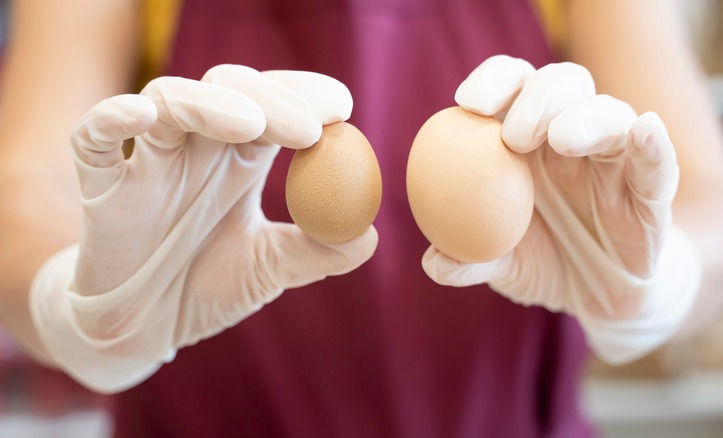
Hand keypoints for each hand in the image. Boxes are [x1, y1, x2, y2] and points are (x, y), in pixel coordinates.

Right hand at [30, 65, 376, 391]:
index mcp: (240, 160)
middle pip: (231, 91)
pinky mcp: (101, 184)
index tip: (343, 110)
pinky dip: (112, 118)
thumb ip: (316, 253)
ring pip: (171, 100)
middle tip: (308, 127)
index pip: (275, 106)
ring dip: (212, 104)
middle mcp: (197, 149)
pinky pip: (94, 136)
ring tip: (252, 125)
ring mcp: (148, 160)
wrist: (143, 331)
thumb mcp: (268, 270)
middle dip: (272, 99)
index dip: (305, 98)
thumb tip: (369, 236)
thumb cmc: (205, 287)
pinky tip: (142, 116)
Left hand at [422, 55, 701, 363]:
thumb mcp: (504, 266)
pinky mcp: (651, 189)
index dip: (493, 82)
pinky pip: (658, 161)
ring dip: (585, 118)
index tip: (467, 102)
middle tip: (513, 135)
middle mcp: (573, 135)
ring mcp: (615, 158)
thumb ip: (470, 260)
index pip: (514, 87)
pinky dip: (653, 144)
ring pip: (611, 114)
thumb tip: (433, 263)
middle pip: (562, 85)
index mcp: (529, 138)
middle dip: (536, 97)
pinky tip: (646, 130)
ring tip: (560, 139)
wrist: (599, 297)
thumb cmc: (545, 261)